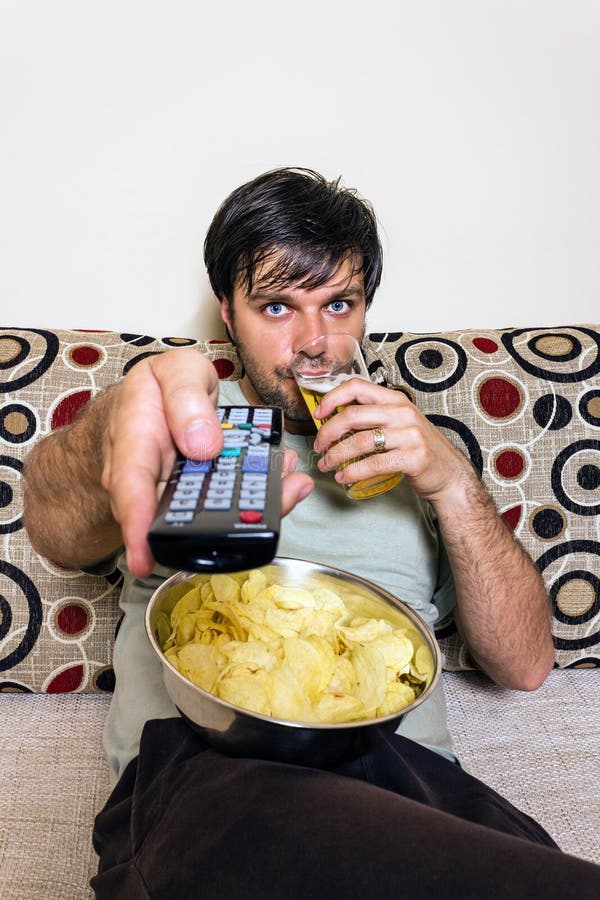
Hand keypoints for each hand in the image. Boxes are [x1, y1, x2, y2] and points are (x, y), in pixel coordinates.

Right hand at [101, 349, 312, 577]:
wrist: (153, 399)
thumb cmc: (158, 387)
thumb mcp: (173, 371)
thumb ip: (185, 398)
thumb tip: (203, 444)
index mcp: (133, 445)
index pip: (129, 492)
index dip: (136, 530)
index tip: (146, 559)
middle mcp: (151, 480)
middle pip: (179, 516)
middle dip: (225, 522)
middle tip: (267, 508)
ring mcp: (176, 493)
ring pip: (211, 513)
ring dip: (255, 504)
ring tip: (289, 486)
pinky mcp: (201, 496)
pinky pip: (229, 502)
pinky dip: (261, 493)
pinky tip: (285, 480)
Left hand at [312, 378, 470, 502]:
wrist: (449, 474)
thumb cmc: (418, 449)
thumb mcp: (399, 423)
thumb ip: (373, 418)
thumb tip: (334, 421)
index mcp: (395, 400)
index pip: (357, 387)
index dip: (332, 398)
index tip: (317, 414)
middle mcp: (403, 413)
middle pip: (352, 415)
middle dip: (328, 432)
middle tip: (318, 447)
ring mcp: (409, 435)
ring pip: (360, 441)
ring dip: (336, 455)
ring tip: (326, 465)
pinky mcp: (413, 457)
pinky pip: (373, 463)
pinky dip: (353, 472)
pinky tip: (344, 477)